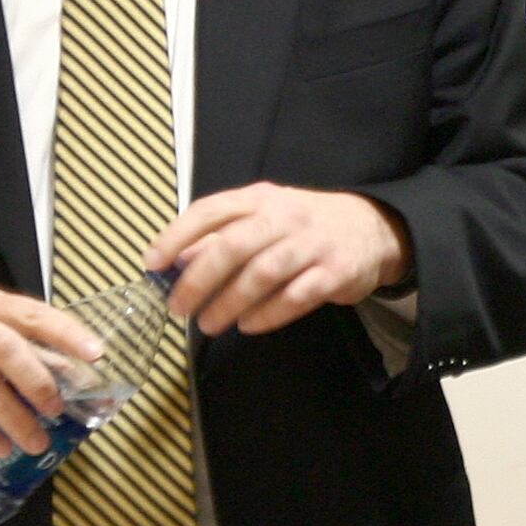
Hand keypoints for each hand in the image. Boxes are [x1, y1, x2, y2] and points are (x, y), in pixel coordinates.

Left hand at [149, 184, 411, 337]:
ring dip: (229, 302)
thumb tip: (175, 261)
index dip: (177, 236)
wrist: (373, 228)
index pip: (210, 211)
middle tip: (178, 308)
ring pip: (262, 273)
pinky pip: (296, 296)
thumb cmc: (304, 227)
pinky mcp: (335, 272)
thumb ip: (221, 236)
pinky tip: (248, 326)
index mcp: (259, 199)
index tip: (153, 263)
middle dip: (199, 280)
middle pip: (232, 246)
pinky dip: (268, 314)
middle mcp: (284, 216)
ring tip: (209, 324)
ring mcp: (312, 244)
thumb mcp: (262, 218)